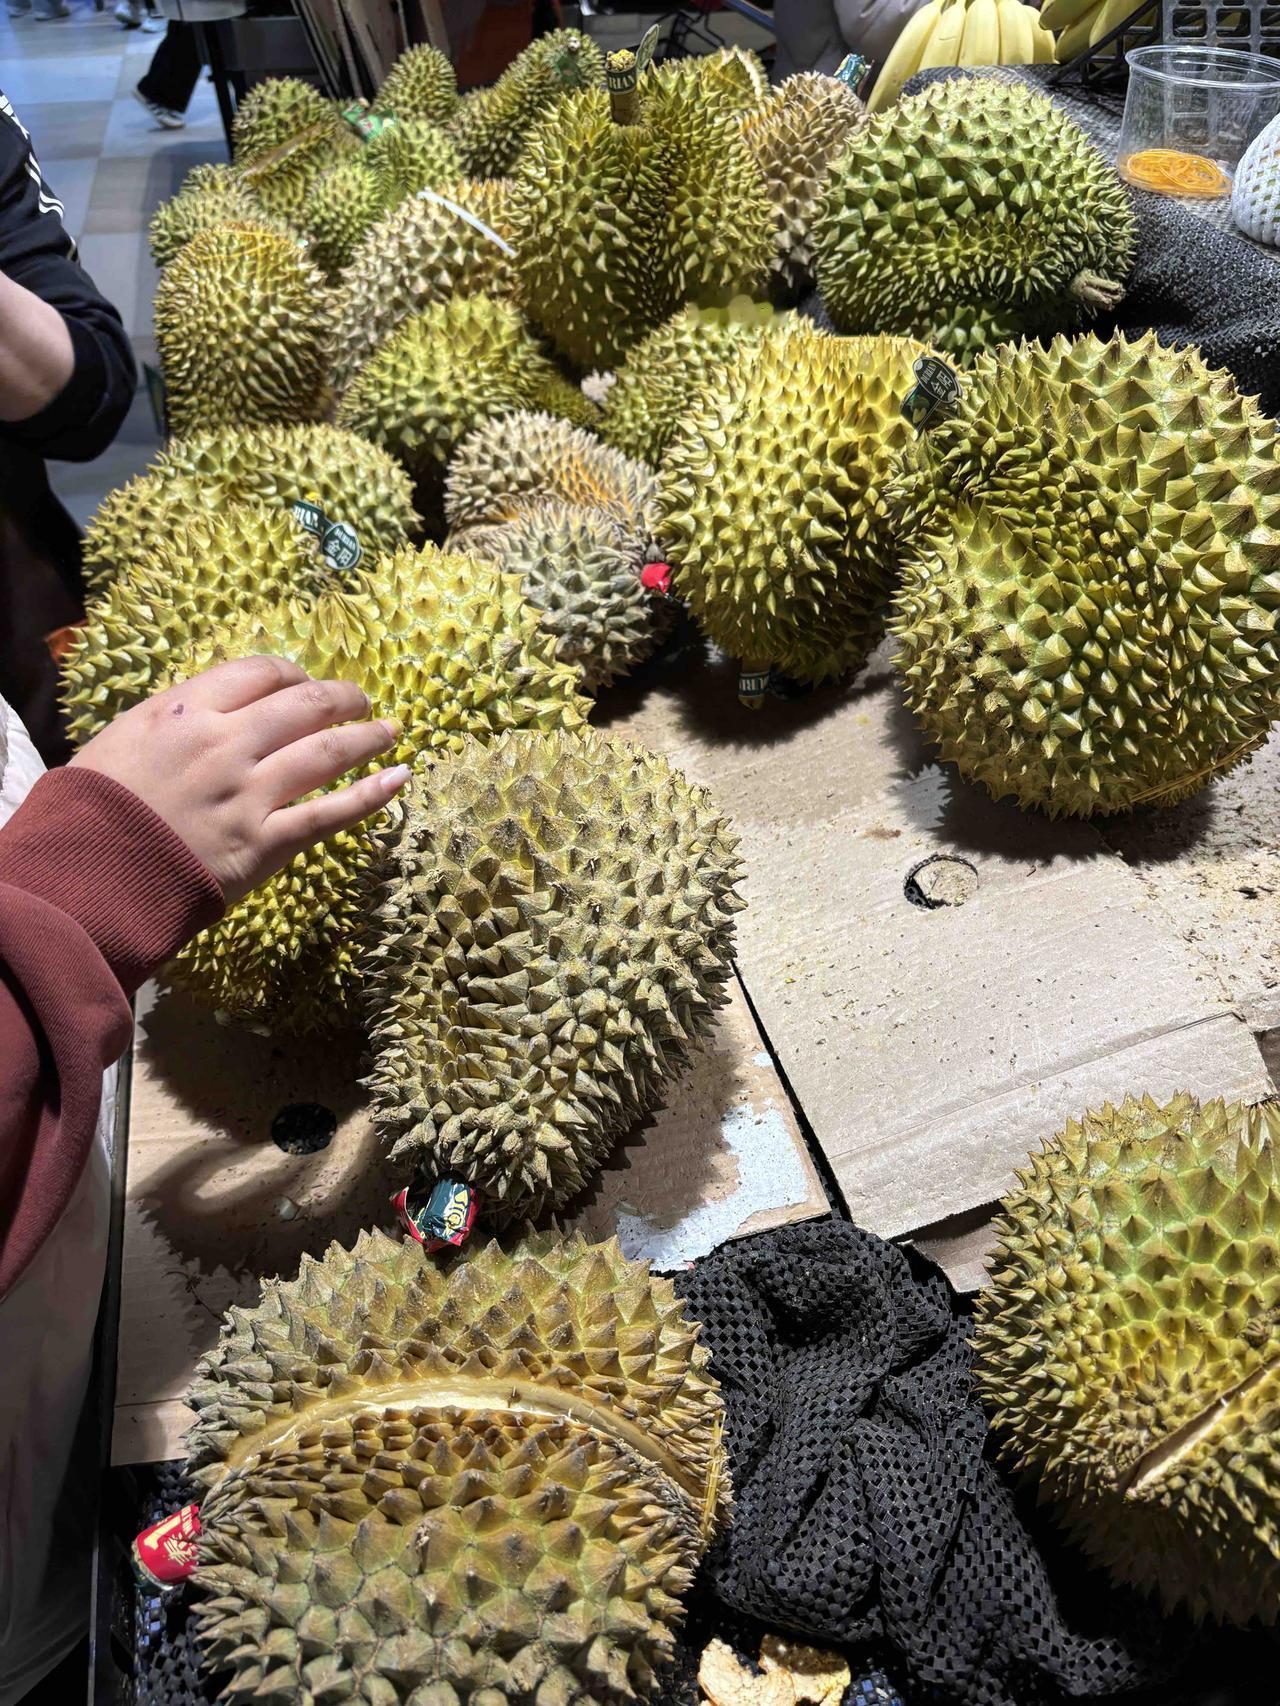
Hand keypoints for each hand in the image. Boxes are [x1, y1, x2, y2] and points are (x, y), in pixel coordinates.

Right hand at [69, 655, 410, 902]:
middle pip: (306, 705)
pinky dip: (371, 795)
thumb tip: (224, 703)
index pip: (261, 672)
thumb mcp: (127, 735)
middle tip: (360, 701)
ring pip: (327, 753)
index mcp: (188, 709)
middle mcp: (227, 744)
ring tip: (391, 731)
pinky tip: (398, 779)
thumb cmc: (98, 803)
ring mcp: (250, 794)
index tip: (305, 682)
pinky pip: (330, 814)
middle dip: (342, 698)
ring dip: (367, 737)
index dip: (294, 673)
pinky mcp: (265, 844)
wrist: (88, 873)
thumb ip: (179, 714)